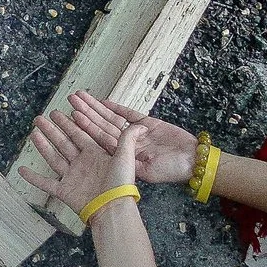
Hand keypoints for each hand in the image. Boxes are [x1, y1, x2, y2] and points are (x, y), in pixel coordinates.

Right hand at [21, 107, 144, 218]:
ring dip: (42, 146)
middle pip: (64, 143)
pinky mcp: (64, 191)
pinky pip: (45, 183)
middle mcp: (82, 164)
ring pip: (53, 158)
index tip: (60, 112)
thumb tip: (141, 125)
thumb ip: (128, 139)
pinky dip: (32, 178)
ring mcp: (72, 178)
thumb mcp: (126, 157)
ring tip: (34, 133)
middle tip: (42, 118)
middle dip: (52, 130)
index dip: (69, 122)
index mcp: (95, 155)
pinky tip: (21, 170)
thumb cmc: (122, 184)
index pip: (79, 134)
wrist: (113, 208)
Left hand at [58, 93, 199, 186]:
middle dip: (86, 112)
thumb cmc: (173, 170)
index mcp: (124, 156)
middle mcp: (127, 143)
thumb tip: (111, 154)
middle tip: (70, 99)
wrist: (195, 160)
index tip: (72, 117)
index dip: (87, 127)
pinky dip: (116, 107)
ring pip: (112, 117)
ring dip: (96, 107)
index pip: (100, 139)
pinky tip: (103, 101)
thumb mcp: (147, 170)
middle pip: (102, 125)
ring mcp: (137, 132)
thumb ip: (130, 160)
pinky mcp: (149, 123)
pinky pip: (129, 114)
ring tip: (80, 96)